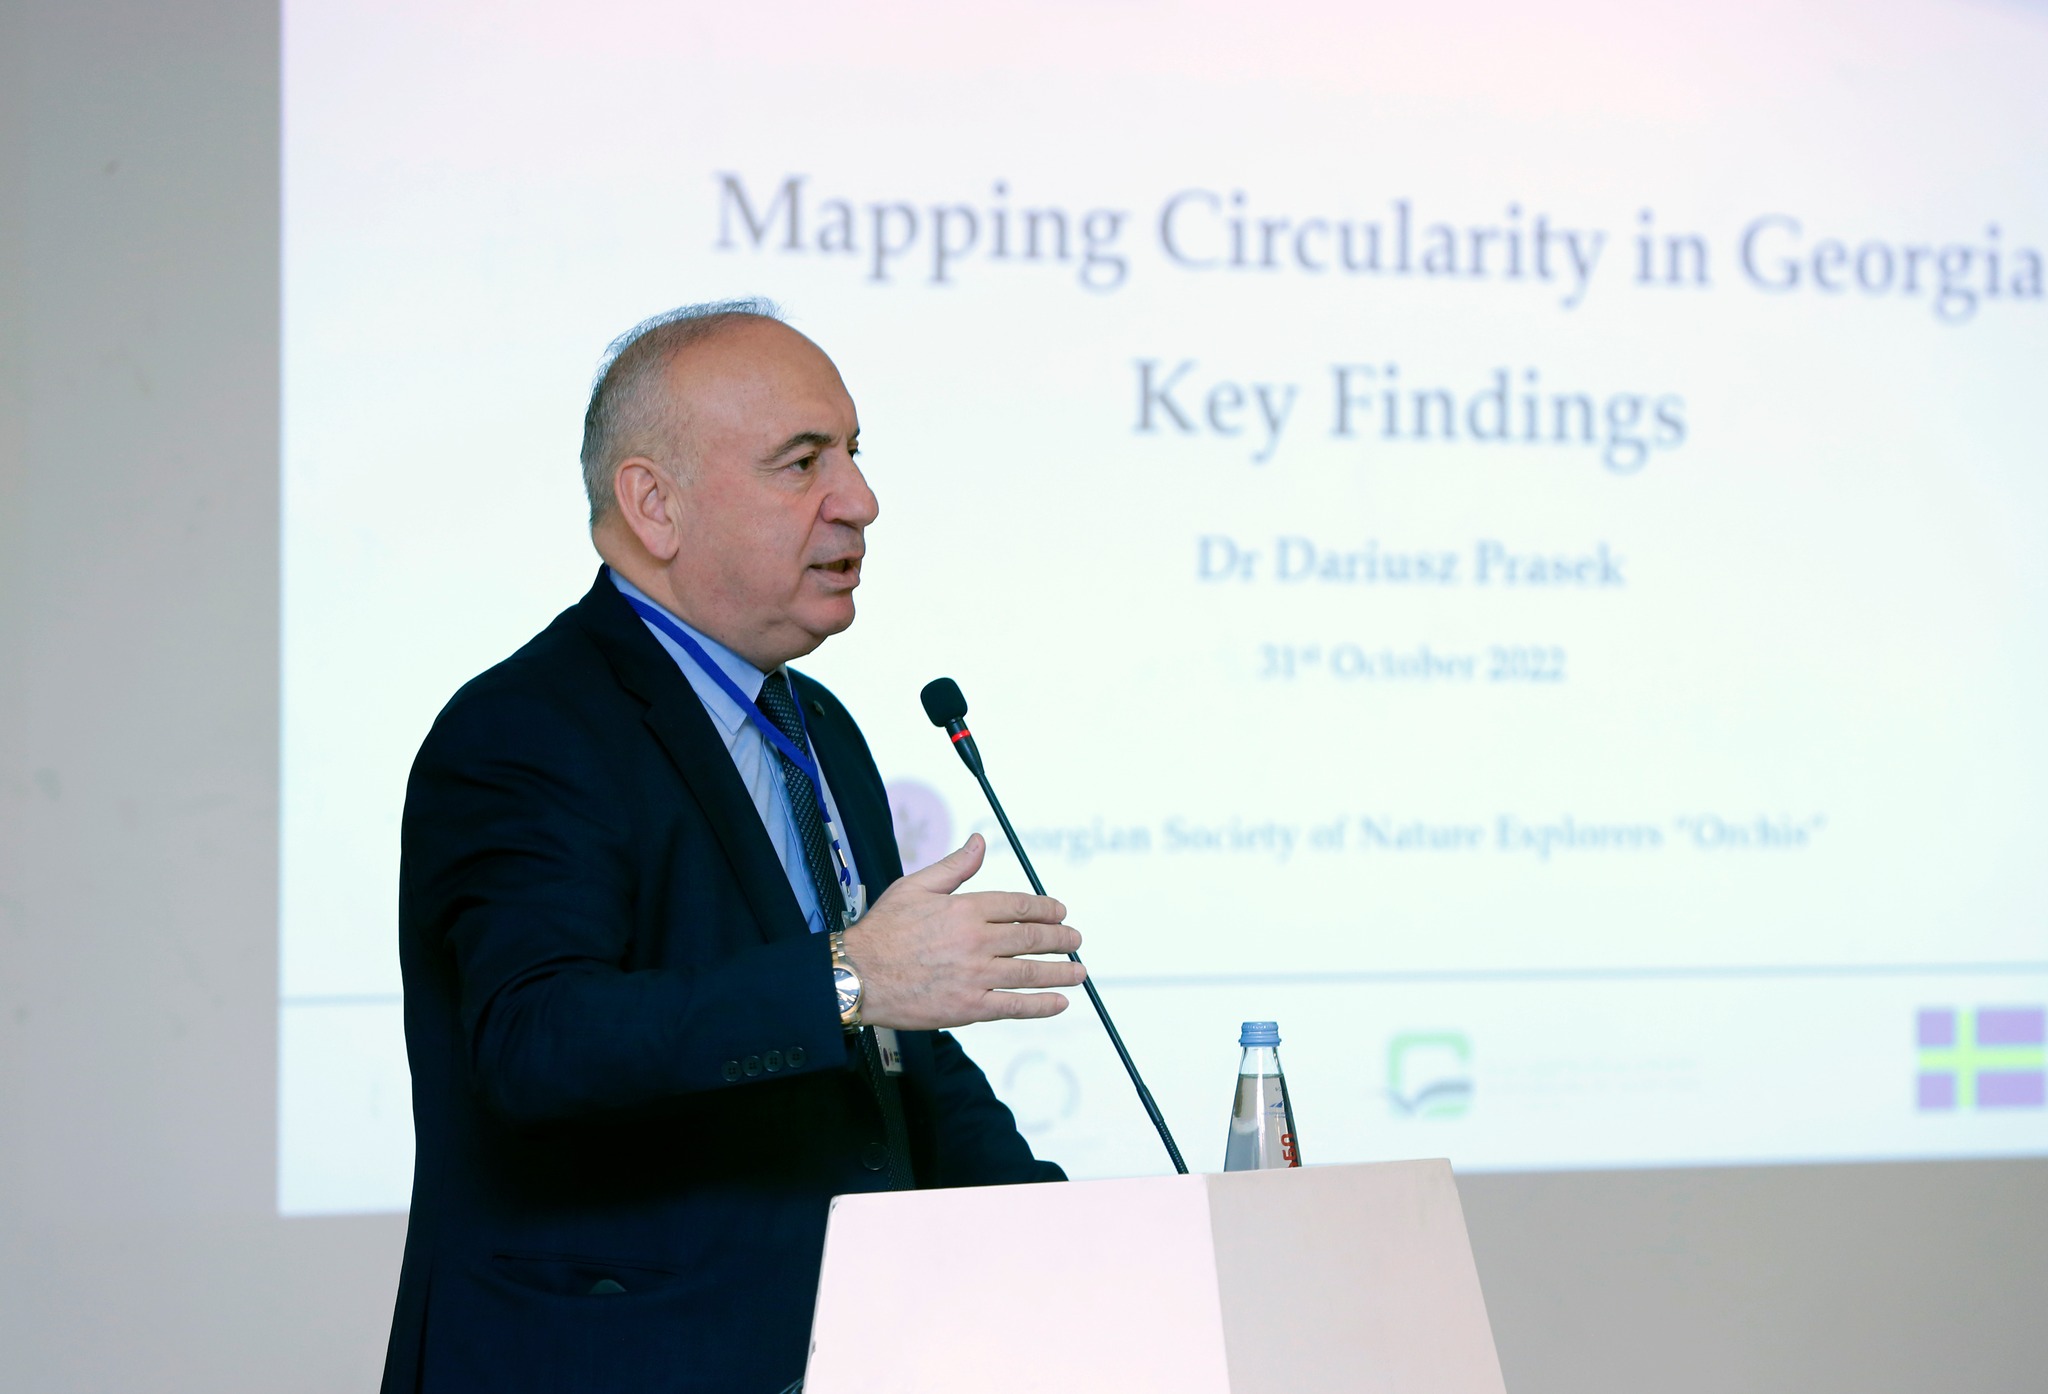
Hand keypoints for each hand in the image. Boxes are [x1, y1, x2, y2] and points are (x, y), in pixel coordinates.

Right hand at [841, 834, 1084, 1030]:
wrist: (856, 975)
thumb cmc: (882, 930)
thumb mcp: (915, 886)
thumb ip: (954, 866)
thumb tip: (980, 842)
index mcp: (965, 909)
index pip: (1018, 905)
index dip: (1045, 908)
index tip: (1059, 912)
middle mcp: (975, 941)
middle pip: (1030, 938)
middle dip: (1060, 939)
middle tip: (1076, 940)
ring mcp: (974, 976)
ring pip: (1028, 972)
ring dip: (1060, 972)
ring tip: (1079, 972)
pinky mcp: (968, 1007)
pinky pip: (1013, 1006)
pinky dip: (1040, 1005)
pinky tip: (1059, 1002)